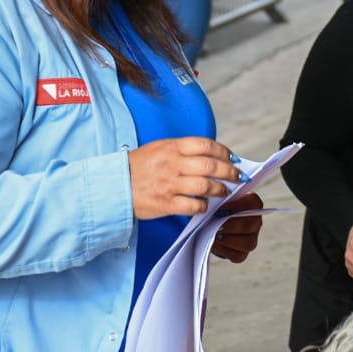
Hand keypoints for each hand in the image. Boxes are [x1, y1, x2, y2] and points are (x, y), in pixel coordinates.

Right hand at [127, 137, 242, 219]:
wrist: (114, 185)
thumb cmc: (140, 166)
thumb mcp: (160, 148)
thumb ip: (184, 149)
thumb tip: (213, 155)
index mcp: (172, 147)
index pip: (206, 145)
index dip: (224, 152)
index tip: (233, 159)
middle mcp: (172, 163)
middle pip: (210, 165)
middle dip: (230, 172)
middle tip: (238, 177)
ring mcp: (168, 184)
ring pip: (205, 185)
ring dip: (220, 189)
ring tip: (225, 191)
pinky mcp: (164, 203)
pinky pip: (192, 205)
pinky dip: (203, 206)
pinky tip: (205, 205)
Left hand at [211, 192, 263, 261]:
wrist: (211, 222)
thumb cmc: (216, 207)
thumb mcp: (219, 199)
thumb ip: (220, 200)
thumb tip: (214, 207)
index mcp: (253, 203)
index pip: (252, 203)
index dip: (236, 207)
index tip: (219, 209)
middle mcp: (256, 221)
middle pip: (250, 225)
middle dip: (231, 226)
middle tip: (216, 225)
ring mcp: (252, 238)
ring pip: (248, 243)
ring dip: (229, 240)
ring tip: (215, 235)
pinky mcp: (243, 252)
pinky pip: (238, 255)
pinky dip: (224, 250)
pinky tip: (214, 243)